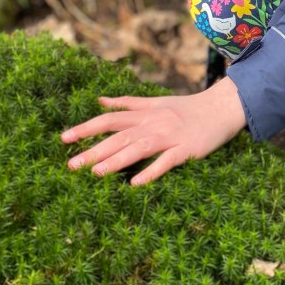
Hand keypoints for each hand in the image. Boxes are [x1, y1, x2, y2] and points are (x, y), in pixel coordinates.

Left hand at [61, 76, 246, 184]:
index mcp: (144, 114)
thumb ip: (127, 103)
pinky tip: (135, 183)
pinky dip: (151, 172)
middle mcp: (153, 124)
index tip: (63, 139)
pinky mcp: (187, 150)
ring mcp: (170, 137)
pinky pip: (166, 162)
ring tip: (96, 173)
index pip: (109, 119)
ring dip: (117, 160)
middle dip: (94, 150)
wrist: (221, 108)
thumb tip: (99, 100)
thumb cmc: (187, 108)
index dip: (86, 128)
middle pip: (119, 136)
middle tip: (71, 165)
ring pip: (139, 148)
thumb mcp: (155, 102)